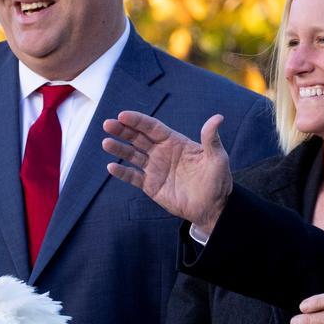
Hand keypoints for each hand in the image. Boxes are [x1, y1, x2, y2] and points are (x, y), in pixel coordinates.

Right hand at [103, 111, 232, 232]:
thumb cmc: (217, 181)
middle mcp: (162, 152)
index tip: (123, 115)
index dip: (138, 120)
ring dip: (119, 149)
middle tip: (108, 124)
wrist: (213, 208)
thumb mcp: (217, 158)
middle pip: (138, 138)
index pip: (153, 127)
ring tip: (106, 143)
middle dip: (123, 130)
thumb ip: (211, 139)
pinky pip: (133, 177)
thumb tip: (218, 118)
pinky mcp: (151, 185)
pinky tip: (112, 167)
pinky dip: (122, 172)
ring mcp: (155, 168)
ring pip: (132, 155)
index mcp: (175, 142)